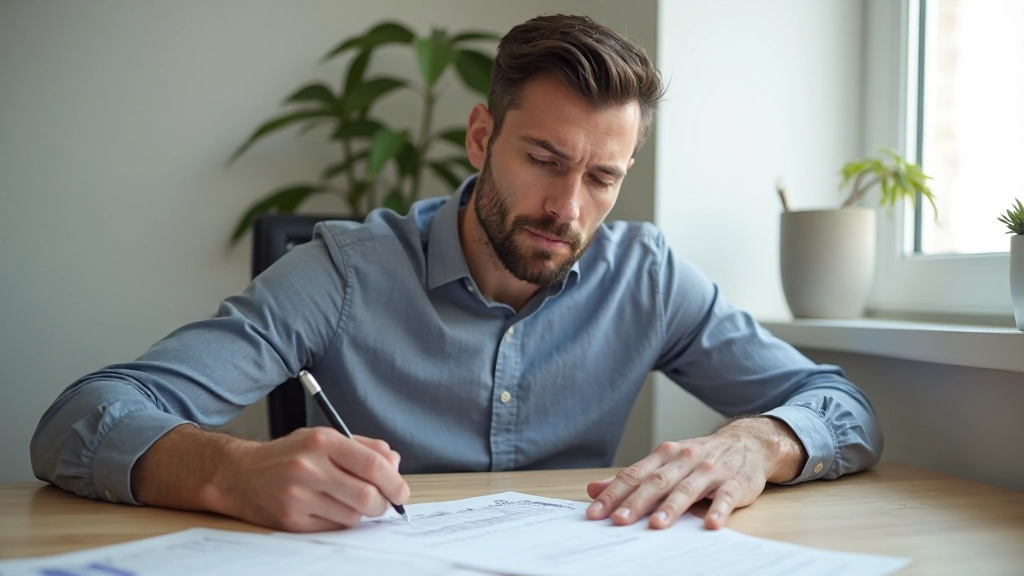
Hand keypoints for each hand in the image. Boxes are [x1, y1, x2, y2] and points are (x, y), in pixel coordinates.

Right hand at [208, 427, 408, 531]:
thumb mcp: (324, 438)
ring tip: (350, 501)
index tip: (402, 491)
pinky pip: (333, 527)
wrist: (240, 475)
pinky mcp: (291, 520)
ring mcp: (298, 496)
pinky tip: (331, 508)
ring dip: (361, 513)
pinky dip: (341, 521)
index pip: (372, 464)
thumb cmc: (289, 455)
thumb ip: (363, 448)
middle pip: (366, 495)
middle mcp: (309, 467)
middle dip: (383, 503)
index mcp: (321, 441)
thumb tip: (395, 464)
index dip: (394, 481)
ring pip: (352, 515)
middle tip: (384, 502)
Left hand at [585, 417, 805, 529]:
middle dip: (636, 502)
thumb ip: (632, 478)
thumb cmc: (699, 458)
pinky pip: (726, 496)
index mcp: (664, 456)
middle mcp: (684, 460)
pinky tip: (711, 523)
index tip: (595, 512)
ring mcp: (710, 471)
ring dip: (672, 507)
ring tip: (657, 525)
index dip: (613, 494)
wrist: (747, 442)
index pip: (634, 475)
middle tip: (619, 520)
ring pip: (687, 489)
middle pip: (656, 482)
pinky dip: (718, 509)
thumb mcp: (664, 463)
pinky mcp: (735, 482)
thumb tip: (594, 489)